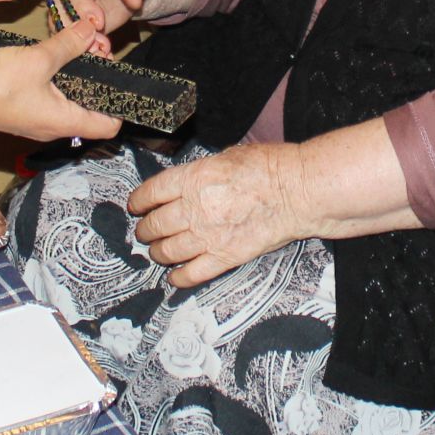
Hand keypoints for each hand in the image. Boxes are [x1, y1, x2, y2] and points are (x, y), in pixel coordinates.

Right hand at [0, 18, 122, 141]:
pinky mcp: (25, 112)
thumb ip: (69, 44)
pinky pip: (53, 99)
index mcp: (64, 122)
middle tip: (93, 50)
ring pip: (71, 102)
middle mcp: (54, 127)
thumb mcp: (39, 58)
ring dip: (77, 77)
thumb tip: (91, 30)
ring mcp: (38, 121)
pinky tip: (52, 58)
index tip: (113, 73)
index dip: (119, 103)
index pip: (109, 126)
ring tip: (75, 49)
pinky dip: (59, 80)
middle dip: (97, 79)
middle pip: (91, 110)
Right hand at [60, 0, 159, 56]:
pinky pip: (77, 41)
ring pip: (64, 29)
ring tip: (101, 54)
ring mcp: (72, 8)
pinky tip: (103, 58)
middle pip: (61, 10)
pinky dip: (88, 52)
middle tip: (95, 45)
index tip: (98, 23)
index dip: (83, 5)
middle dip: (75, 30)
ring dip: (79, 45)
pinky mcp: (80, 26)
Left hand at [128, 143, 306, 286]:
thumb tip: (186, 181)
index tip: (136, 207)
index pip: (151, 193)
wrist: (298, 191)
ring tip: (157, 252)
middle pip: (155, 224)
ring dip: (158, 253)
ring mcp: (209, 235)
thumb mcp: (226, 156)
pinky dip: (178, 277)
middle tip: (145, 232)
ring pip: (168, 250)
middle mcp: (195, 208)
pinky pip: (192, 273)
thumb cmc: (269, 167)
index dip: (139, 202)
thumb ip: (200, 172)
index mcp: (193, 179)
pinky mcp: (226, 256)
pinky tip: (174, 276)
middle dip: (145, 230)